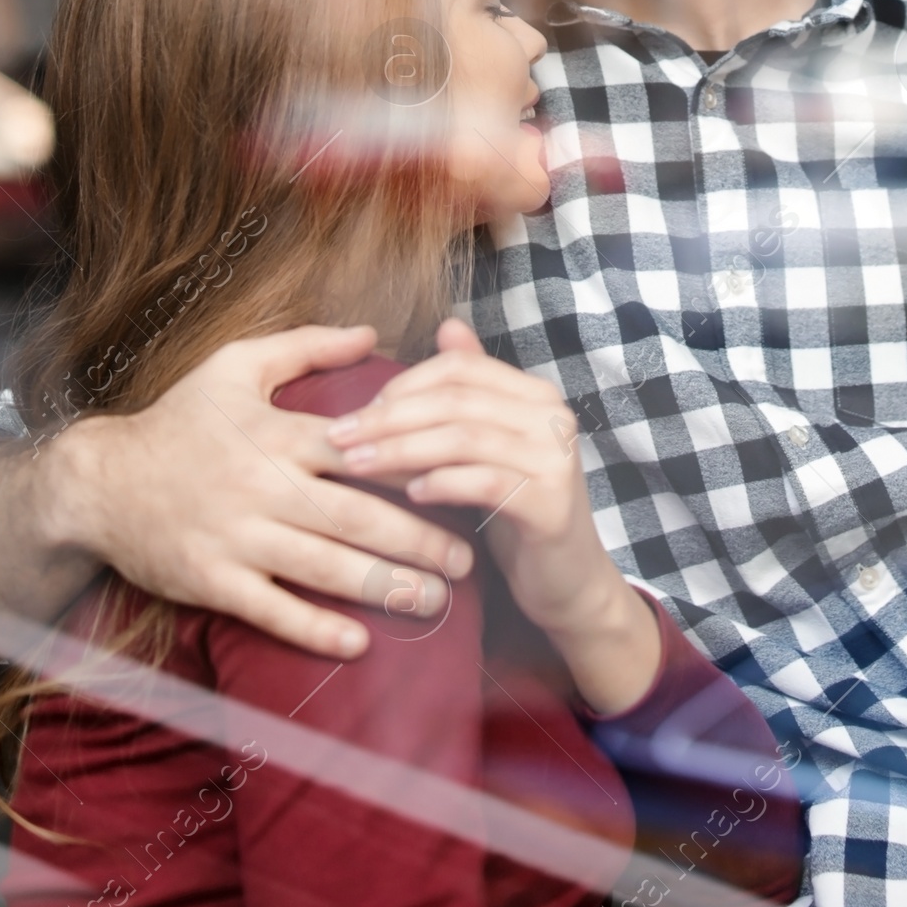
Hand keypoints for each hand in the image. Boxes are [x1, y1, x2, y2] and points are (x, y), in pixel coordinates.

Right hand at [49, 325, 473, 657]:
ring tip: (433, 601)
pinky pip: (272, 610)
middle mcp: (265, 488)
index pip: (364, 452)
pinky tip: (358, 643)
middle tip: (467, 562)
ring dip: (384, 587)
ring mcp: (239, 539)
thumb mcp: (237, 365)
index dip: (416, 469)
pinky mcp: (213, 582)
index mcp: (280, 435)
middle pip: (357, 519)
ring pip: (325, 568)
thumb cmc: (178, 419)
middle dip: (419, 542)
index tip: (461, 482)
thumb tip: (372, 333)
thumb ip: (308, 347)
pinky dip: (316, 629)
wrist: (100, 481)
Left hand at [327, 319, 660, 710]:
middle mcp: (551, 414)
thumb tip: (447, 325)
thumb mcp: (490, 446)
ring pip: (465, 437)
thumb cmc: (516, 511)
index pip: (458, 368)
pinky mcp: (552, 502)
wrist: (568, 581)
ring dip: (402, 449)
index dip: (403, 384)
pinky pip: (487, 482)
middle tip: (338, 436)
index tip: (357, 412)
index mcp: (534, 393)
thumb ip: (470, 390)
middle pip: (456, 399)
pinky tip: (412, 495)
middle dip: (388, 416)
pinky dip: (443, 484)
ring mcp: (556, 457)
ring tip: (358, 465)